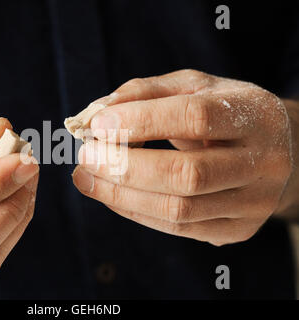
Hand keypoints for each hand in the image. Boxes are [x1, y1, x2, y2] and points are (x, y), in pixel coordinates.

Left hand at [72, 69, 292, 245]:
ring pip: (179, 209)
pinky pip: (179, 229)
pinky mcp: (238, 229)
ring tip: (85, 178)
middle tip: (85, 156)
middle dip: (124, 167)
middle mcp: (263, 163)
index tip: (97, 125)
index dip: (141, 121)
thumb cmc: (224, 112)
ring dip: (121, 196)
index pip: (195, 118)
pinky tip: (111, 195)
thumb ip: (146, 92)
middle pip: (186, 174)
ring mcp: (253, 203)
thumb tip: (96, 113)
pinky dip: (136, 212)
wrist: (277, 150)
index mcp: (254, 115)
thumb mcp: (194, 87)